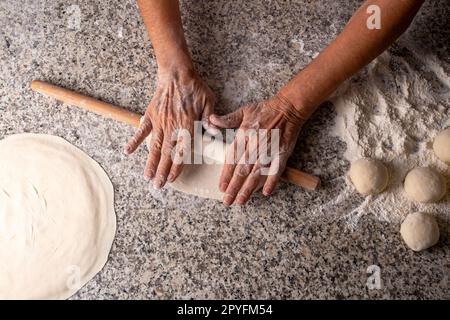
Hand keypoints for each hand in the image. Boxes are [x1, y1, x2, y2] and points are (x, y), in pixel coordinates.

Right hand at [124, 68, 214, 188]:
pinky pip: (141, 130)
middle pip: (166, 154)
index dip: (177, 166)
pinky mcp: (151, 115)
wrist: (177, 73)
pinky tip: (127, 152)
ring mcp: (160, 122)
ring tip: (146, 176)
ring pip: (154, 146)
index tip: (172, 179)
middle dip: (162, 171)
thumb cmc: (196, 89)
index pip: (182, 152)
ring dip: (150, 162)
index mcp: (187, 127)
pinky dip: (134, 141)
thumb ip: (210, 120)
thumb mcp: (209, 103)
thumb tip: (213, 134)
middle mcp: (172, 128)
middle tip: (158, 186)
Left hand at [210, 94, 305, 205]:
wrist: (288, 108)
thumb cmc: (265, 110)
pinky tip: (265, 192)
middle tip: (227, 201)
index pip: (231, 160)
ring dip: (248, 189)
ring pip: (256, 174)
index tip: (221, 187)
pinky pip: (276, 170)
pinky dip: (271, 181)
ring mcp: (268, 151)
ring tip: (241, 201)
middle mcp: (254, 146)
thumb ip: (227, 119)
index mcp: (243, 136)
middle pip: (241, 171)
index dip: (226, 175)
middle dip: (233, 188)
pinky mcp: (282, 153)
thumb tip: (211, 120)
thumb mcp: (244, 111)